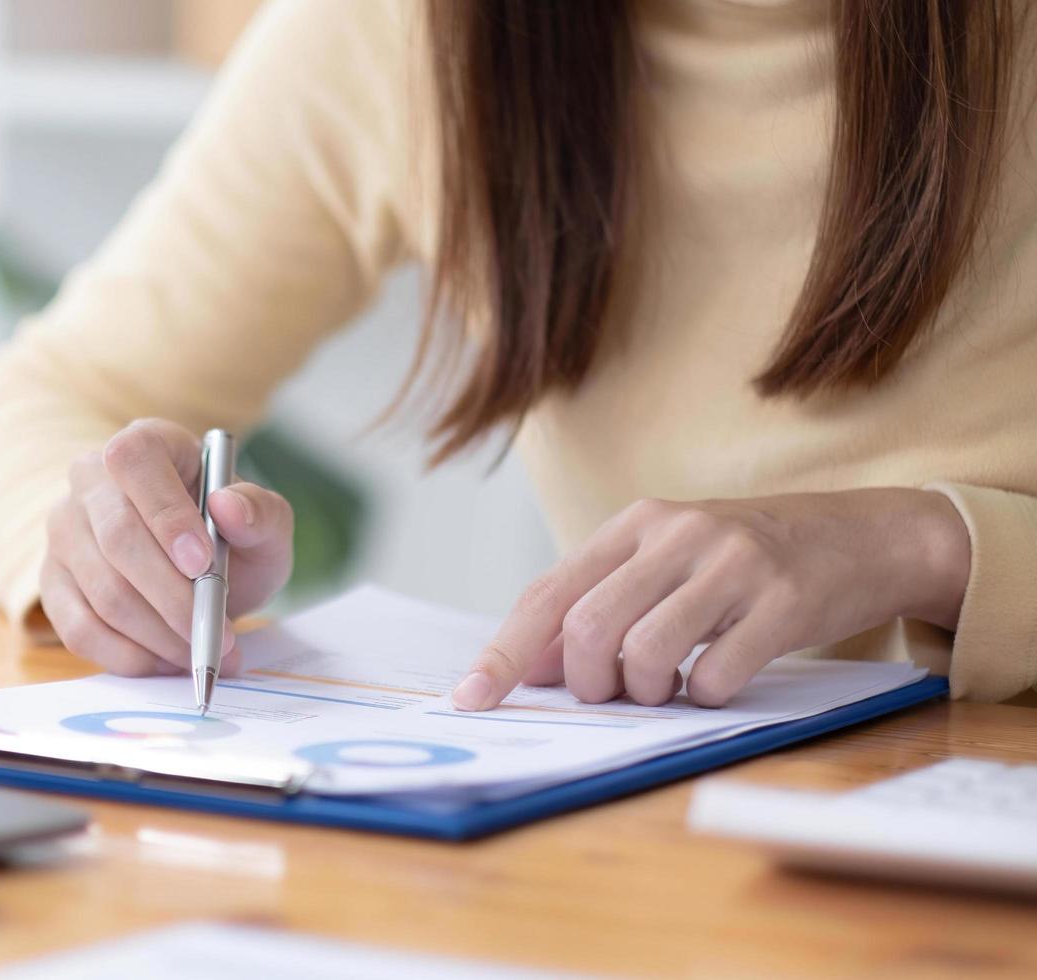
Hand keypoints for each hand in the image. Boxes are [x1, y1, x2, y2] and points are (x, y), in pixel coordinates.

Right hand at [40, 418, 293, 675]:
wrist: (196, 569)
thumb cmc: (228, 536)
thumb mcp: (263, 523)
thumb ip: (260, 513)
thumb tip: (229, 508)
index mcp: (144, 444)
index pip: (134, 462)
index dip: (165, 514)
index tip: (203, 562)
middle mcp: (89, 480)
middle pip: (116, 536)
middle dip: (171, 595)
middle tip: (216, 630)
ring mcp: (64, 533)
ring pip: (102, 591)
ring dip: (159, 634)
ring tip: (203, 651)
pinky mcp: (53, 584)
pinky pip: (80, 629)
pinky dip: (129, 656)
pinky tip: (167, 661)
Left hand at [451, 489, 970, 710]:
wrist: (866, 534)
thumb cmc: (749, 561)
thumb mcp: (667, 564)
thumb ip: (599, 604)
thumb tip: (526, 669)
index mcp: (635, 523)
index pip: (547, 594)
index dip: (503, 653)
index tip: (469, 699)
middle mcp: (677, 534)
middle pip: (587, 629)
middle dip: (589, 682)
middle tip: (616, 693)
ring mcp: (732, 563)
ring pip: (644, 652)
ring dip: (647, 692)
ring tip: (670, 686)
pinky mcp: (785, 599)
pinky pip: (716, 673)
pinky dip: (706, 696)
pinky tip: (719, 680)